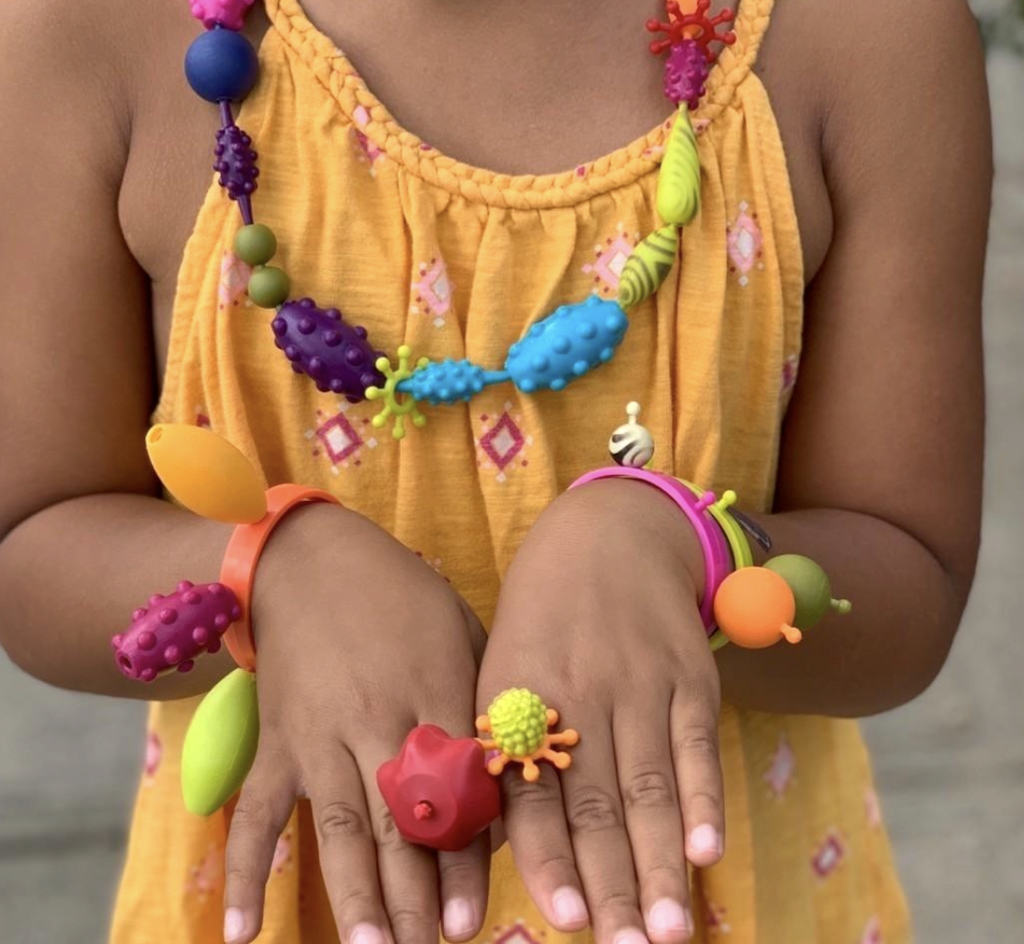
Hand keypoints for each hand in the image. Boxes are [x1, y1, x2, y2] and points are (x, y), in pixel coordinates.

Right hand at [222, 504, 487, 943]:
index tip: (471, 921)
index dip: (462, 860)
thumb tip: (505, 791)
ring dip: (352, 896)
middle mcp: (376, 720)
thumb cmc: (404, 598)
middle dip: (414, 897)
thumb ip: (483, 709)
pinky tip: (240, 931)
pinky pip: (255, 810)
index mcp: (433, 694)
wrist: (312, 560)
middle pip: (397, 822)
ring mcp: (318, 734)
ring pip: (336, 827)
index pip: (452, 791)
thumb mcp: (464, 634)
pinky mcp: (276, 739)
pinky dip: (244, 870)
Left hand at [478, 480, 722, 943]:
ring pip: (649, 786)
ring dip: (660, 863)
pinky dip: (702, 800)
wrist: (608, 535)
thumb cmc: (542, 617)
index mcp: (520, 696)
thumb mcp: (502, 667)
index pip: (532, 792)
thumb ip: (500, 747)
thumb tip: (493, 842)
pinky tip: (706, 852)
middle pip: (597, 804)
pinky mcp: (687, 675)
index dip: (548, 858)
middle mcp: (579, 692)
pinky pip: (696, 744)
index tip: (561, 920)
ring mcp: (639, 682)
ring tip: (666, 929)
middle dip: (612, 885)